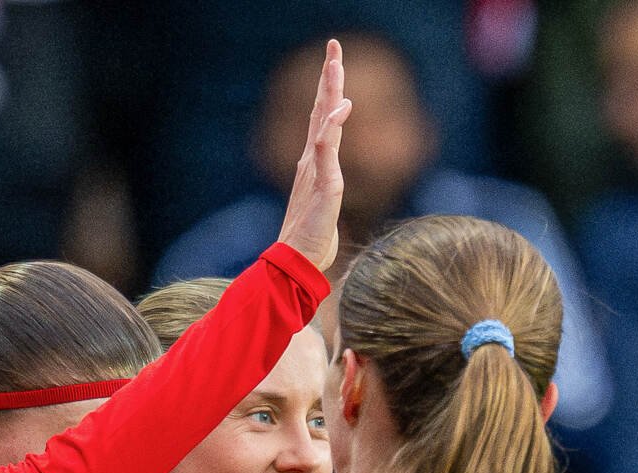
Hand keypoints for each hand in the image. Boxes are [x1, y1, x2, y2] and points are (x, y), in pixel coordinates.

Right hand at [275, 39, 351, 272]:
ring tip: (334, 66)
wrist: (298, 261)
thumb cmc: (312, 235)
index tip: (332, 57)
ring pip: (323, 123)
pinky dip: (330, 129)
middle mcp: (312, 160)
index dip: (327, 87)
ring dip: (328, 93)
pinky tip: (340, 109)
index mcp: (313, 161)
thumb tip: (328, 165)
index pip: (321, 116)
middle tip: (332, 47)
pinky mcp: (323, 185)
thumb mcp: (324, 199)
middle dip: (327, 77)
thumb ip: (327, 178)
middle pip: (320, 110)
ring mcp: (316, 171)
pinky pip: (326, 152)